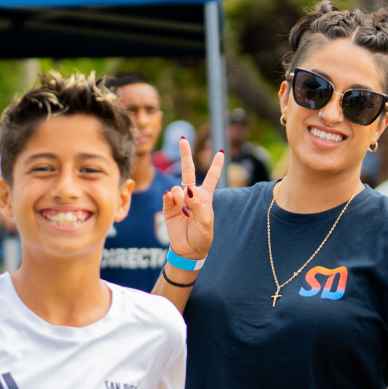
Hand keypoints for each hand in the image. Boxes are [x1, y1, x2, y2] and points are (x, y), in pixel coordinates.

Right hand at [160, 138, 221, 260]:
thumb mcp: (206, 221)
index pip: (211, 177)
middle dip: (185, 155)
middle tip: (183, 139)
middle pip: (188, 171)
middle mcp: (192, 195)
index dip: (215, 165)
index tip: (220, 152)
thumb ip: (198, 204)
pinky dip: (170, 197)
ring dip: (181, 197)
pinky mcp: (168, 207)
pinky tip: (172, 201)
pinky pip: (168, 196)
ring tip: (185, 211)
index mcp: (205, 196)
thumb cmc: (202, 235)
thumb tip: (187, 189)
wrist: (189, 249)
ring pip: (177, 188)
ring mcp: (179, 200)